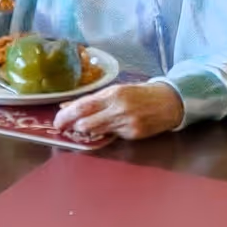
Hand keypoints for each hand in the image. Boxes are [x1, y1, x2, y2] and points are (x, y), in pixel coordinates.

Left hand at [55, 79, 184, 140]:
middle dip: (71, 126)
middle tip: (65, 127)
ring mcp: (126, 123)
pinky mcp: (133, 134)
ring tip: (83, 127)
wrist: (170, 101)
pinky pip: (110, 136)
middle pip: (85, 123)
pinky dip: (105, 133)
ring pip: (95, 132)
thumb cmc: (140, 94)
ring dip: (85, 131)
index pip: (82, 107)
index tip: (56, 122)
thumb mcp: (116, 90)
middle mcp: (119, 108)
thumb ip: (92, 99)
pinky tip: (108, 128)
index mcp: (113, 94)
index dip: (65, 116)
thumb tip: (66, 106)